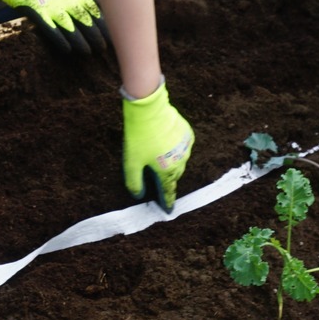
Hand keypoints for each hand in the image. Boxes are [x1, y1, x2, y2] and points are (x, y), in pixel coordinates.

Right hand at [0, 0, 106, 55]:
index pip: (96, 10)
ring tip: (88, 52)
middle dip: (96, 35)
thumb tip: (104, 9)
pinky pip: (51, 29)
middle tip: (103, 48)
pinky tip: (68, 49)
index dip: (105, 24)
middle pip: (86, 19)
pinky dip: (60, 40)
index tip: (115, 36)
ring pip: (71, 26)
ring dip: (81, 40)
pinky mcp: (39, 13)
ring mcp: (53, 6)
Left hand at [122, 81, 193, 209]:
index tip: (168, 210)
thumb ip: (134, 182)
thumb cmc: (139, 137)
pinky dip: (175, 150)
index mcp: (167, 170)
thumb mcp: (131, 162)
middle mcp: (181, 161)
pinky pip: (182, 147)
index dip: (167, 201)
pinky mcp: (187, 133)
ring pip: (179, 161)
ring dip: (170, 163)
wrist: (149, 109)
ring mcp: (186, 146)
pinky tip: (164, 145)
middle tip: (157, 180)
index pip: (168, 190)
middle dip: (166, 180)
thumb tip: (138, 195)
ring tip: (158, 159)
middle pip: (173, 176)